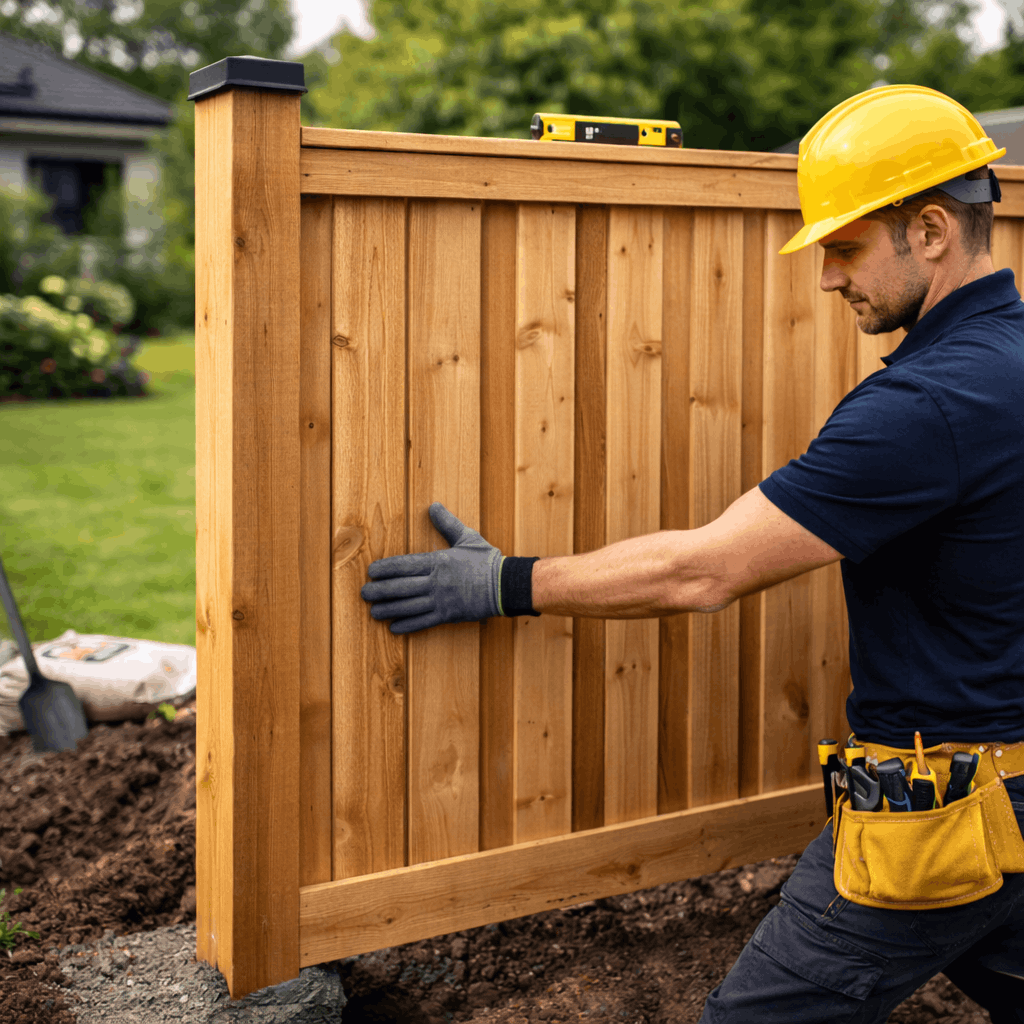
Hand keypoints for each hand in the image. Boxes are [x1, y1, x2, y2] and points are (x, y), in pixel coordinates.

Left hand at [360, 503, 503, 633]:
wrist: (506, 584)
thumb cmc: (486, 560)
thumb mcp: (467, 537)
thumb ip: (447, 523)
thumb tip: (433, 506)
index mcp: (439, 561)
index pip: (405, 564)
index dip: (386, 568)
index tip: (371, 571)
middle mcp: (436, 581)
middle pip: (401, 587)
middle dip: (380, 590)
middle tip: (364, 593)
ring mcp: (442, 600)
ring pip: (409, 606)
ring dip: (389, 609)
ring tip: (374, 612)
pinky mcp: (449, 615)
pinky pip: (424, 622)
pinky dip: (408, 625)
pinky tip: (395, 627)